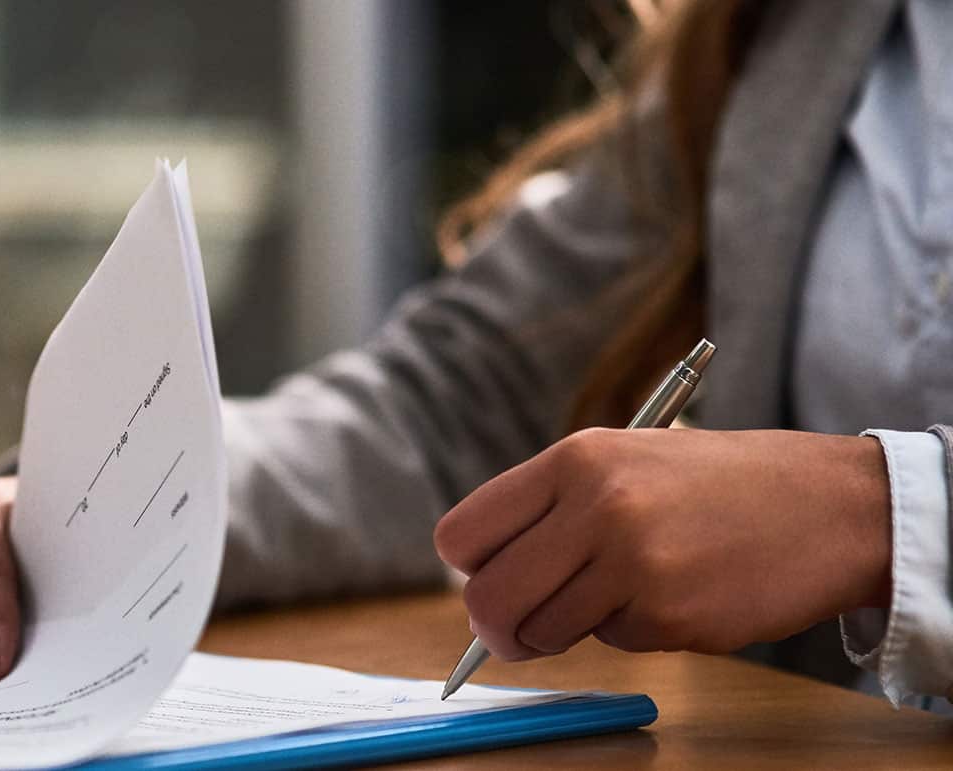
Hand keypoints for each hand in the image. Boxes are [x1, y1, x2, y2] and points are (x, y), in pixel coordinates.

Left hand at [433, 428, 891, 660]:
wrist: (832, 506)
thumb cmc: (720, 485)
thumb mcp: (626, 461)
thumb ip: (553, 510)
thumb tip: (486, 579)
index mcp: (574, 459)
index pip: (463, 534)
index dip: (472, 568)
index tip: (494, 579)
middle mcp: (595, 506)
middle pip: (487, 598)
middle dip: (496, 628)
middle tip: (520, 632)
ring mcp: (632, 562)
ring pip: (544, 630)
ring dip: (570, 629)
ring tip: (626, 592)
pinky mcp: (668, 613)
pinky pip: (613, 642)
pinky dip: (634, 632)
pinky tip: (680, 593)